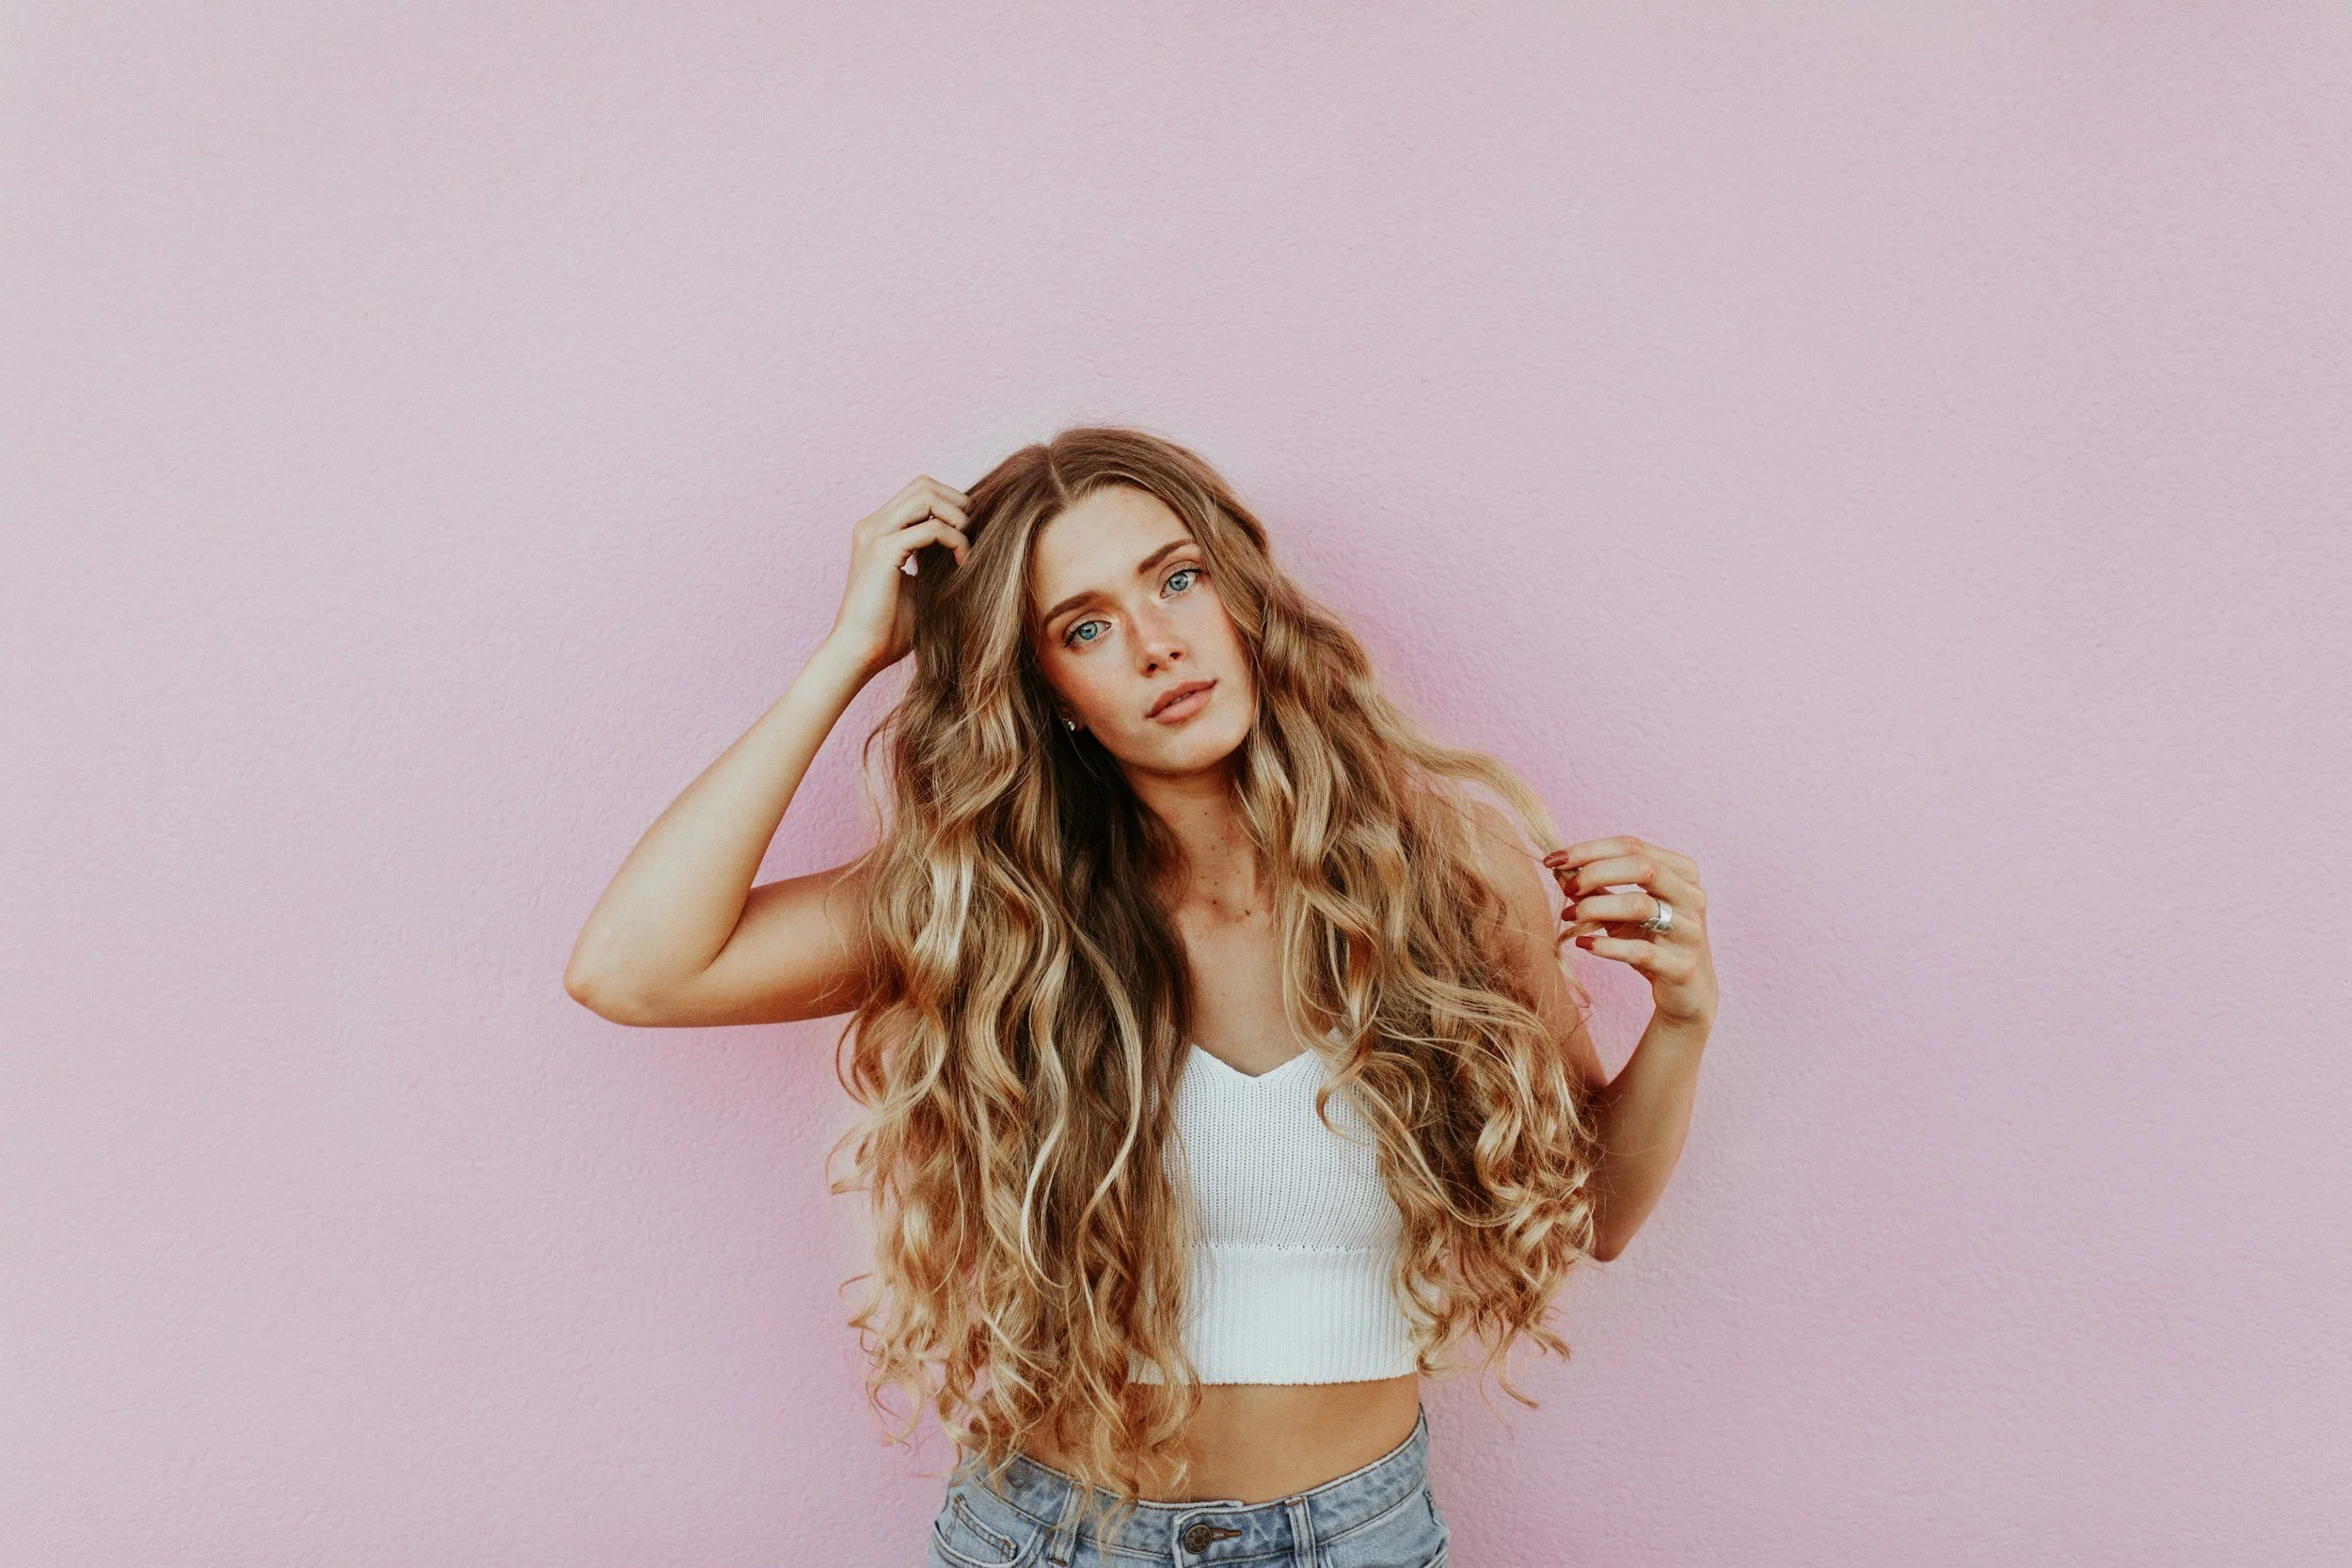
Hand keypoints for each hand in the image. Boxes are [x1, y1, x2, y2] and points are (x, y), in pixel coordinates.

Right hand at [822, 476, 971, 678]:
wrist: (859, 651)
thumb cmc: (888, 628)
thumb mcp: (917, 584)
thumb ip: (932, 559)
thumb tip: (966, 545)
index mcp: (877, 530)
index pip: (919, 493)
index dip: (950, 504)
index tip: (969, 534)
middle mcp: (873, 525)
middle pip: (924, 484)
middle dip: (958, 504)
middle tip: (974, 535)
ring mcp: (875, 534)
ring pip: (927, 496)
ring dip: (957, 517)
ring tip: (967, 547)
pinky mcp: (883, 550)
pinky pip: (932, 527)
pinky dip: (955, 540)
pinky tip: (962, 563)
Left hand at [1545, 835, 1715, 1029]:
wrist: (1687, 992)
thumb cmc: (1652, 942)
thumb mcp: (1623, 911)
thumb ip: (1596, 888)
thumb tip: (1558, 869)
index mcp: (1681, 872)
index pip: (1632, 846)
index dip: (1589, 850)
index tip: (1553, 859)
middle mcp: (1692, 896)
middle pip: (1643, 867)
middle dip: (1595, 873)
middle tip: (1567, 890)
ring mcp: (1691, 931)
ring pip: (1641, 906)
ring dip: (1596, 908)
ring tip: (1569, 916)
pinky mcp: (1682, 967)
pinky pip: (1641, 951)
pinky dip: (1607, 946)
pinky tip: (1584, 944)